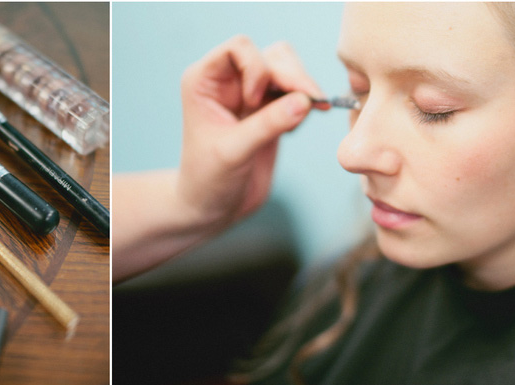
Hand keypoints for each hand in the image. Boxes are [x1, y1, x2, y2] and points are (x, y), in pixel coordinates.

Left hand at [177, 35, 323, 227]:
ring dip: (303, 87)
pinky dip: (306, 103)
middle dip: (292, 76)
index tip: (254, 101)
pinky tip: (296, 128)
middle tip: (310, 105)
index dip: (256, 67)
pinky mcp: (270, 111)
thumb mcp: (234, 152)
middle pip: (271, 56)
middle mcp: (228, 81)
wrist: (213, 207)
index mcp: (205, 81)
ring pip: (288, 69)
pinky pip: (296, 92)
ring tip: (310, 113)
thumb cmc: (208, 180)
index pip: (239, 47)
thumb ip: (267, 125)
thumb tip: (306, 101)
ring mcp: (251, 95)